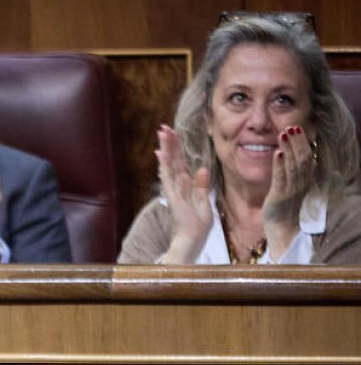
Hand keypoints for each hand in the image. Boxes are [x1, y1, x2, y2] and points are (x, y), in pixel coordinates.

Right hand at [155, 124, 212, 263]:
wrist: (194, 237)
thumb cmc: (198, 223)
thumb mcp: (203, 199)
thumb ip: (201, 184)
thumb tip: (201, 168)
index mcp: (185, 184)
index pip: (180, 162)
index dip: (176, 148)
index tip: (173, 133)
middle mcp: (177, 184)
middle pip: (172, 159)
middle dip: (169, 143)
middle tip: (163, 127)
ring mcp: (173, 189)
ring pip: (168, 164)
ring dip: (165, 148)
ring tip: (162, 133)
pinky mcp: (172, 194)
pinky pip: (167, 176)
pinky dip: (164, 164)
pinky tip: (161, 153)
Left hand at [263, 125, 315, 258]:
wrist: (282, 229)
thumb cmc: (286, 206)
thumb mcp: (294, 186)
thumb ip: (297, 171)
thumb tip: (304, 156)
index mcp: (305, 179)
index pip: (307, 157)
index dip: (303, 142)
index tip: (297, 128)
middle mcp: (301, 183)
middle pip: (302, 158)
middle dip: (297, 141)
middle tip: (292, 126)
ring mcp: (291, 189)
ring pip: (293, 165)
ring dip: (289, 148)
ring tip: (284, 133)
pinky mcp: (280, 196)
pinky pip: (281, 178)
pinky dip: (279, 164)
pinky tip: (277, 152)